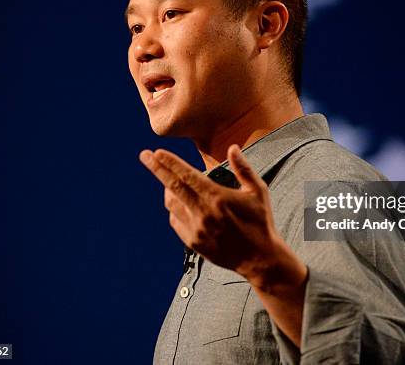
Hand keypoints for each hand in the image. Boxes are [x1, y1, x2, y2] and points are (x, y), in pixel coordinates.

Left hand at [139, 144, 284, 280]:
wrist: (258, 258)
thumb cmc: (260, 221)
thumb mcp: (258, 191)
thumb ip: (243, 168)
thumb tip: (233, 147)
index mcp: (217, 197)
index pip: (187, 175)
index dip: (170, 162)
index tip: (157, 152)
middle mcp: (203, 212)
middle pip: (172, 186)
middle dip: (156, 168)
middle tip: (144, 155)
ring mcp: (196, 229)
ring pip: (171, 203)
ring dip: (167, 189)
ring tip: (169, 181)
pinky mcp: (192, 242)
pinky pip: (175, 220)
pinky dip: (174, 208)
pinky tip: (181, 203)